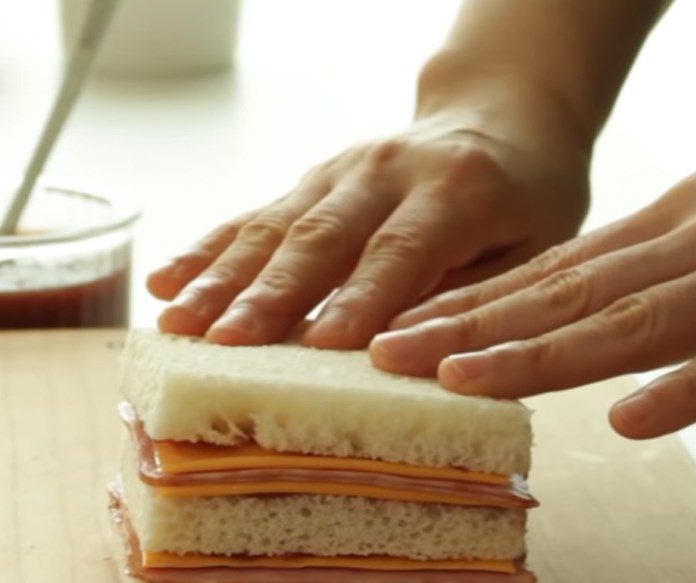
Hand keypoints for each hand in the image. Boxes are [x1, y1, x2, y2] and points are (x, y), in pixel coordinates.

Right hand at [148, 65, 590, 348]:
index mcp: (454, 190)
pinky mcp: (311, 182)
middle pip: (318, 239)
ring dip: (220, 279)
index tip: (320, 345)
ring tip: (175, 323)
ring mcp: (339, 173)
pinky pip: (253, 217)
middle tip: (221, 344)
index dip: (360, 298)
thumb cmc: (526, 196)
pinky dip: (207, 250)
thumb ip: (471, 294)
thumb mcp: (531, 246)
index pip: (399, 251)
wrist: (502, 116)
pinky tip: (164, 281)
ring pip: (273, 228)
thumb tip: (407, 354)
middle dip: (266, 295)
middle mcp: (385, 173)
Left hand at [370, 168, 695, 438]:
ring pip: (624, 320)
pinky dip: (682, 389)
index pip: (544, 274)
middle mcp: (681, 243)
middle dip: (466, 327)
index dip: (467, 305)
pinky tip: (626, 420)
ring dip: (537, 353)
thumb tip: (548, 321)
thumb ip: (631, 279)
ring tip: (456, 377)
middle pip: (558, 293)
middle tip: (384, 354)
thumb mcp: (694, 244)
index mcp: (656, 231)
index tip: (393, 332)